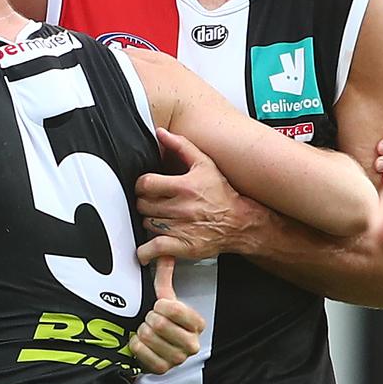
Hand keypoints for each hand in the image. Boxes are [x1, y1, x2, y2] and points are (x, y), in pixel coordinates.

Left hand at [129, 256, 204, 374]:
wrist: (157, 347)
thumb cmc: (164, 322)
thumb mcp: (166, 298)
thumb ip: (165, 276)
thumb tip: (165, 254)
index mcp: (197, 324)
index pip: (173, 309)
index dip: (160, 305)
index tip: (159, 306)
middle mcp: (191, 343)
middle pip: (159, 323)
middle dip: (149, 318)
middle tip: (151, 319)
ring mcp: (178, 358)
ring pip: (148, 336)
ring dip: (142, 331)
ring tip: (148, 330)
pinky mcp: (163, 369)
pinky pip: (141, 350)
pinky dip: (136, 344)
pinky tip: (142, 342)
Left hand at [135, 129, 255, 263]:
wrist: (240, 222)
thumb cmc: (222, 194)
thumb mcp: (205, 164)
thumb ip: (181, 146)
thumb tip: (161, 133)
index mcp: (185, 186)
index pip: (146, 184)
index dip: (142, 185)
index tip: (146, 187)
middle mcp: (183, 208)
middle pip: (144, 204)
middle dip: (145, 202)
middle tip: (154, 203)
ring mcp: (182, 228)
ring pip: (147, 223)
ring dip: (149, 221)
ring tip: (159, 218)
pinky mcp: (184, 246)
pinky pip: (155, 248)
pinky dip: (146, 251)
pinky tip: (146, 249)